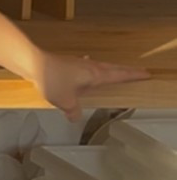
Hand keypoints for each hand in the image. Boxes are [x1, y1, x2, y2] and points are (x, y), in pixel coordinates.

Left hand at [28, 49, 149, 123]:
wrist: (33, 62)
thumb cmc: (51, 79)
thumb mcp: (65, 102)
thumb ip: (74, 111)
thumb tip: (75, 117)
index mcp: (95, 74)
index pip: (119, 75)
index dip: (133, 75)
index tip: (146, 74)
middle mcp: (90, 66)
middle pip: (113, 68)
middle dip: (125, 71)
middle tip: (137, 73)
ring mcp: (79, 63)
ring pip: (100, 66)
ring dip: (109, 69)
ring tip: (116, 72)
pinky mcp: (69, 63)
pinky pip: (86, 66)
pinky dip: (91, 68)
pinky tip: (86, 64)